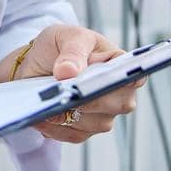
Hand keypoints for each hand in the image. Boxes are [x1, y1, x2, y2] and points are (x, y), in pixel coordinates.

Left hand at [0, 24, 144, 143]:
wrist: (36, 64)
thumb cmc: (58, 45)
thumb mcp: (65, 37)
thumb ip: (72, 51)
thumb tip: (69, 72)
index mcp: (119, 64)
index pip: (134, 75)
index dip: (126, 80)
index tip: (109, 80)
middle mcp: (118, 92)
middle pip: (118, 104)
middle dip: (91, 100)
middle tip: (65, 93)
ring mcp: (103, 113)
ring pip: (96, 123)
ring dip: (70, 115)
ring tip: (46, 105)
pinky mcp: (84, 129)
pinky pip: (75, 134)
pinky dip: (57, 127)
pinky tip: (41, 116)